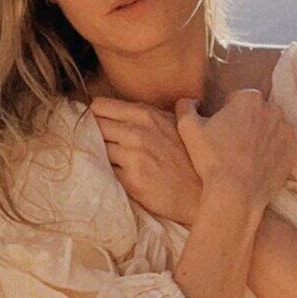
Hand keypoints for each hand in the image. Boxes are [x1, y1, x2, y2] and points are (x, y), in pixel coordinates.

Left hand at [87, 96, 204, 226]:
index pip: (99, 106)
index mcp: (144, 115)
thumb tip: (117, 109)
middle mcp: (136, 132)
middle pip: (93, 126)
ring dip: (99, 155)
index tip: (96, 124)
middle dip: (92, 134)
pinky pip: (105, 172)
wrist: (203, 191)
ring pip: (96, 149)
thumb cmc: (189, 156)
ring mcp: (132, 157)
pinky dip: (106, 173)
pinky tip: (117, 175)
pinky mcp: (131, 181)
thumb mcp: (172, 124)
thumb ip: (144, 116)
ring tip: (108, 161)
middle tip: (98, 143)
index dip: (95, 116)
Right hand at [175, 88, 296, 213]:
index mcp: (250, 98)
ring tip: (245, 156)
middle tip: (232, 144)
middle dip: (247, 122)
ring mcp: (287, 131)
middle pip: (257, 111)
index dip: (227, 113)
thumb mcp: (188, 128)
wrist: (236, 194)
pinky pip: (282, 146)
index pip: (237, 98)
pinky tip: (258, 164)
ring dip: (261, 136)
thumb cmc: (211, 159)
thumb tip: (192, 100)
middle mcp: (274, 109)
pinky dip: (273, 152)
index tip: (221, 130)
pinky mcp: (294, 151)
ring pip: (271, 128)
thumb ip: (186, 105)